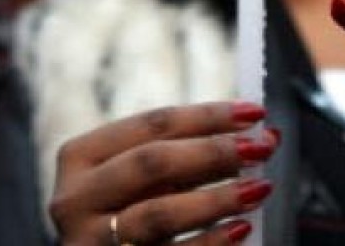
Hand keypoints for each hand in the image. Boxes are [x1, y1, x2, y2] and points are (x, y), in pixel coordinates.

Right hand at [50, 102, 277, 245]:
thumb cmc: (132, 209)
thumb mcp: (148, 177)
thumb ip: (196, 154)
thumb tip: (267, 135)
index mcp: (82, 157)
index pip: (152, 124)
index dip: (208, 115)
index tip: (255, 112)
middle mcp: (76, 199)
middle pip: (152, 163)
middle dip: (213, 151)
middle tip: (261, 147)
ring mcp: (89, 242)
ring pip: (158, 214)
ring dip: (217, 198)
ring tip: (259, 187)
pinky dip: (210, 241)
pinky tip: (241, 229)